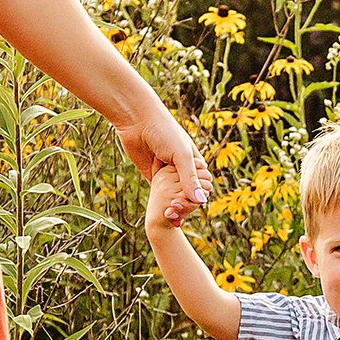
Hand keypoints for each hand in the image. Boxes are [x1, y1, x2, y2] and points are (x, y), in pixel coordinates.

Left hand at [113, 96, 211, 225]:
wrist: (137, 121)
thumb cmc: (164, 131)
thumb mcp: (181, 155)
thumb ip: (190, 178)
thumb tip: (201, 201)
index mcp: (195, 162)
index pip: (202, 187)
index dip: (197, 199)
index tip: (191, 207)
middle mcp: (182, 169)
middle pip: (188, 194)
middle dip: (185, 206)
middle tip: (179, 216)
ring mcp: (167, 173)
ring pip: (174, 195)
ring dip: (174, 207)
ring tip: (172, 218)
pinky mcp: (153, 176)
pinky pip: (160, 194)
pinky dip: (162, 204)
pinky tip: (163, 214)